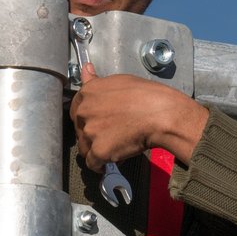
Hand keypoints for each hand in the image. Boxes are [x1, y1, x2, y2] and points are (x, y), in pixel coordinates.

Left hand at [69, 63, 208, 170]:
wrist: (160, 114)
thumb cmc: (146, 95)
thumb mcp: (119, 81)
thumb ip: (98, 81)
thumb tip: (86, 70)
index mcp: (88, 93)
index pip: (76, 109)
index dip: (87, 117)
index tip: (97, 121)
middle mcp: (84, 112)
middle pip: (79, 129)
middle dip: (91, 133)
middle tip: (109, 134)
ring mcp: (90, 132)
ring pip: (84, 147)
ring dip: (95, 150)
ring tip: (113, 148)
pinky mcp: (99, 151)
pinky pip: (93, 164)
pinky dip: (101, 165)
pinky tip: (112, 160)